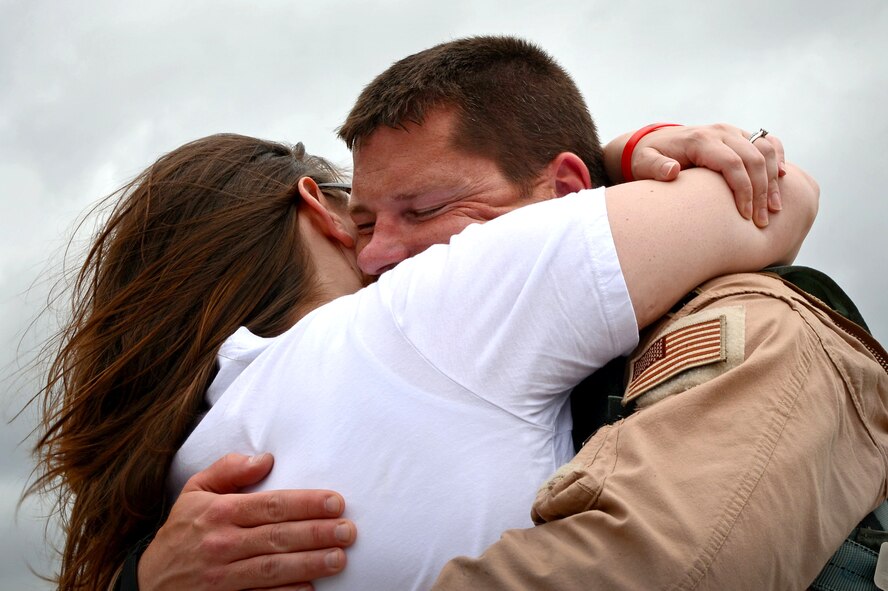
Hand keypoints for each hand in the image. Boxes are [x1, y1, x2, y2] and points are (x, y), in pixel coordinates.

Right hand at [138, 453, 356, 590]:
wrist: (148, 582)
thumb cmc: (181, 532)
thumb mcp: (194, 492)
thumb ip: (228, 470)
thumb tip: (266, 459)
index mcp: (219, 512)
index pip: (270, 505)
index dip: (306, 503)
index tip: (336, 502)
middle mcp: (222, 544)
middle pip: (277, 537)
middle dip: (316, 533)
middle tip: (348, 531)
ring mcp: (222, 577)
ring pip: (272, 569)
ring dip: (309, 564)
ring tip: (339, 558)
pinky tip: (310, 588)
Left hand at [616, 124, 785, 227]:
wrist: (651, 143)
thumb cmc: (647, 158)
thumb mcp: (644, 164)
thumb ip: (655, 168)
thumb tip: (672, 171)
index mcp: (700, 139)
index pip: (732, 164)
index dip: (743, 190)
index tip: (745, 216)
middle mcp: (720, 132)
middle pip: (753, 159)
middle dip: (761, 191)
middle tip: (762, 221)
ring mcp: (731, 132)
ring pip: (765, 150)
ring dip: (773, 179)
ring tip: (774, 208)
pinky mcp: (738, 136)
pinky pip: (766, 142)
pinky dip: (777, 158)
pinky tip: (782, 179)